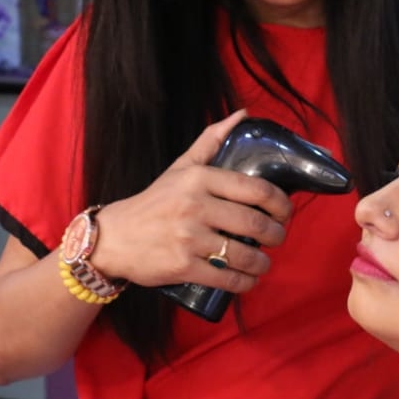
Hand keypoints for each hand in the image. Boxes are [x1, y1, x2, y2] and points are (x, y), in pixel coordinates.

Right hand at [90, 109, 291, 292]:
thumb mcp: (181, 167)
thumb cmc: (154, 201)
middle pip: (254, 223)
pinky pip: (225, 278)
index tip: (286, 212)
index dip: (281, 203)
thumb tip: (242, 115)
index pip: (256, 189)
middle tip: (278, 238)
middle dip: (276, 235)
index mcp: (200, 179)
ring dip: (263, 263)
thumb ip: (211, 140)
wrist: (113, 238)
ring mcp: (188, 238)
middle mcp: (195, 206)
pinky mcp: (182, 266)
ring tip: (264, 262)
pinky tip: (250, 279)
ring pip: (243, 254)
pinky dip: (245, 282)